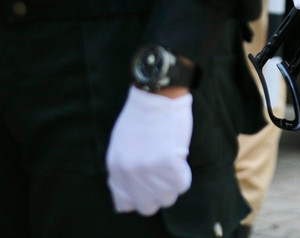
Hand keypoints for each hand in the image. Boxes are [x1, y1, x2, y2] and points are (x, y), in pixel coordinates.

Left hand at [106, 87, 194, 214]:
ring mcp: (149, 171)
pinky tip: (179, 157)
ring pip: (167, 198)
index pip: (125, 204)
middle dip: (158, 194)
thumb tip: (133, 189)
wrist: (157, 94)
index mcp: (115, 169)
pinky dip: (184, 174)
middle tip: (164, 175)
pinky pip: (182, 185)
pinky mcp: (169, 164)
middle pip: (148, 206)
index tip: (148, 186)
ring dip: (173, 183)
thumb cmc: (142, 115)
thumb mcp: (121, 145)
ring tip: (173, 162)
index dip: (139, 197)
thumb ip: (124, 169)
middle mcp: (130, 174)